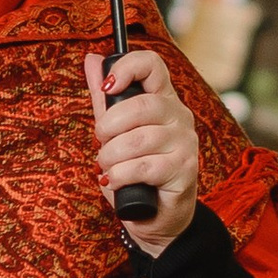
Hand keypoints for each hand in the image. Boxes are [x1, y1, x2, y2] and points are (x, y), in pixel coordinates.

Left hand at [82, 46, 199, 255]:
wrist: (155, 218)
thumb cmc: (134, 172)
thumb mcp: (114, 133)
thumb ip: (104, 98)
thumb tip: (92, 60)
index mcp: (163, 100)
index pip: (153, 66)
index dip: (128, 68)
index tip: (107, 87)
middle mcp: (180, 117)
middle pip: (142, 105)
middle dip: (109, 126)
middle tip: (101, 142)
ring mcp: (186, 144)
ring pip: (139, 139)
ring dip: (112, 157)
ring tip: (108, 167)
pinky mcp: (185, 170)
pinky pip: (144, 166)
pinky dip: (120, 176)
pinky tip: (116, 181)